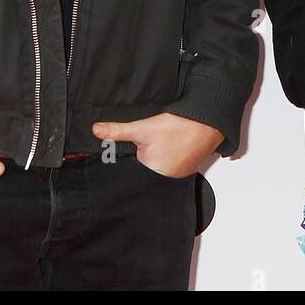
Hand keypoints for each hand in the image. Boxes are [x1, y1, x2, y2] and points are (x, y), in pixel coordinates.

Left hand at [91, 112, 223, 178]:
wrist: (208, 123)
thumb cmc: (179, 127)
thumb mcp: (143, 128)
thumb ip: (118, 131)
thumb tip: (96, 130)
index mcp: (151, 173)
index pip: (129, 175)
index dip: (122, 166)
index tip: (120, 156)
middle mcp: (164, 181)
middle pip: (142, 174)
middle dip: (137, 163)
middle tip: (142, 147)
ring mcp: (177, 177)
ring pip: (156, 171)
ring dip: (152, 162)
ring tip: (155, 147)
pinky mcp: (185, 171)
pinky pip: (169, 169)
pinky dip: (166, 161)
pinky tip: (166, 149)